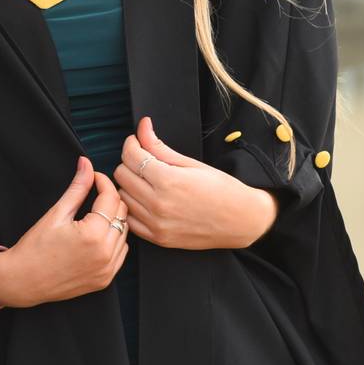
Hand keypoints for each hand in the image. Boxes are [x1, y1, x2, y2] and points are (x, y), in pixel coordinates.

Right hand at [0, 156, 128, 307]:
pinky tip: (98, 234)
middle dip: (110, 199)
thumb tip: (86, 163)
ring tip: (95, 212)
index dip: (103, 182)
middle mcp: (105, 254)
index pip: (111, 198)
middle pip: (121, 214)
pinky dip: (114, 240)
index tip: (94, 176)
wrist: (23, 281)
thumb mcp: (56, 213)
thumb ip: (77, 188)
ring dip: (114, 219)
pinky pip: (121, 253)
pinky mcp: (105, 280)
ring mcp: (107, 270)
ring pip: (124, 233)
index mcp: (93, 235)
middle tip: (94, 191)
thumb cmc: (35, 247)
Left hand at [113, 116, 277, 250]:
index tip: (137, 141)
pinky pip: (129, 220)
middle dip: (130, 162)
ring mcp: (157, 224)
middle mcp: (158, 204)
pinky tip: (145, 200)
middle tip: (144, 160)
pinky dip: (133, 207)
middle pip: (122, 175)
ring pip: (122, 197)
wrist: (241, 220)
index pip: (131, 156)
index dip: (132, 143)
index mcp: (167, 181)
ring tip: (146, 180)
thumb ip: (159, 147)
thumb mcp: (191, 163)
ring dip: (130, 185)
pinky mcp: (158, 238)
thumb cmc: (221, 188)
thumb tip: (142, 126)